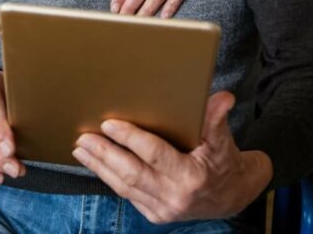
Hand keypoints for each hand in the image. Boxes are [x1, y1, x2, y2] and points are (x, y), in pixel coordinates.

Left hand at [72, 92, 271, 223]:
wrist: (231, 197)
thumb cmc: (224, 162)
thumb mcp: (223, 140)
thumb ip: (216, 119)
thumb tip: (223, 97)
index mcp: (191, 176)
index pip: (154, 154)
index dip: (130, 138)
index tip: (109, 123)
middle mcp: (175, 196)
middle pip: (131, 173)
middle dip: (105, 154)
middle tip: (84, 137)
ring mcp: (163, 209)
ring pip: (124, 186)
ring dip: (100, 167)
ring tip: (81, 149)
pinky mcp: (155, 215)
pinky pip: (127, 195)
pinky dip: (109, 178)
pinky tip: (96, 164)